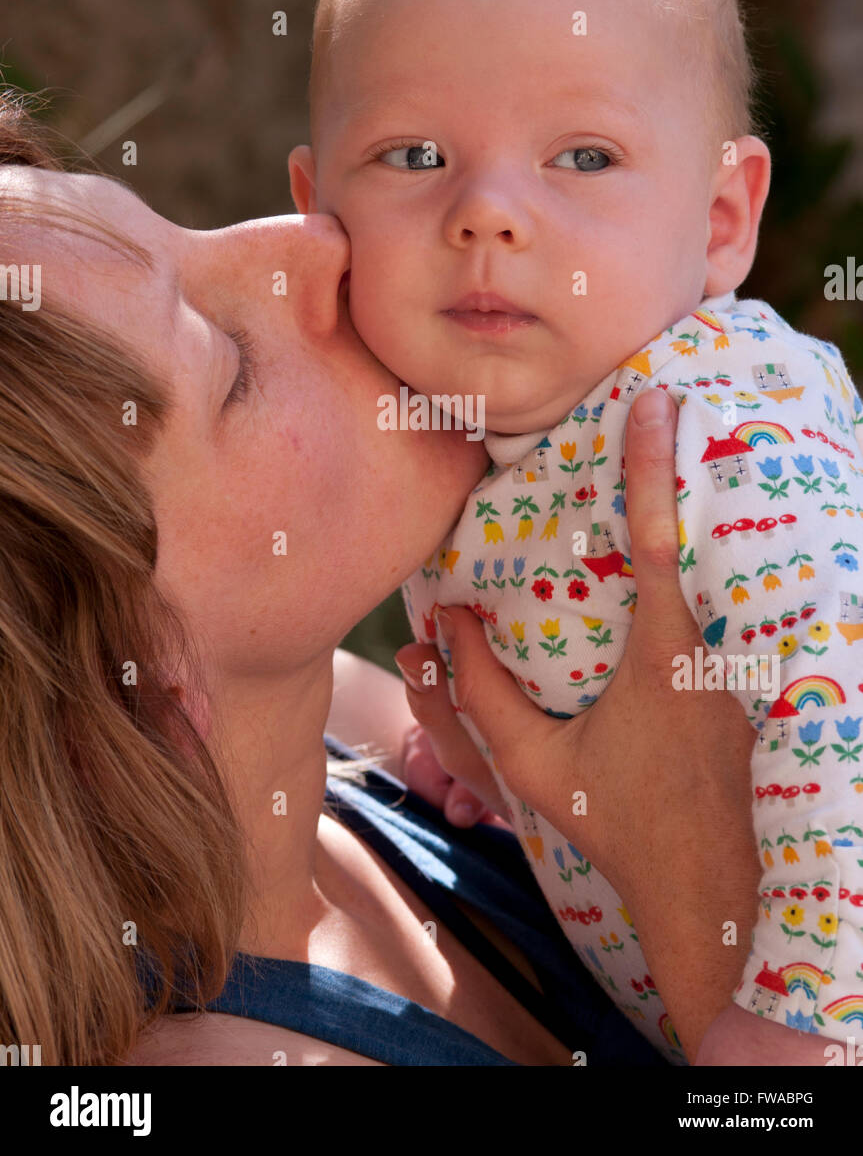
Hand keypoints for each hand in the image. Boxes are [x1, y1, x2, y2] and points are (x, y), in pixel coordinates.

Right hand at [397, 388, 761, 1060]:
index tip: (656, 403)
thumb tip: (445, 621)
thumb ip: (483, 692)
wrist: (708, 887)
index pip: (658, 539)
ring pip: (733, 571)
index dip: (653, 466)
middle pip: (711, 535)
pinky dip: (725, 570)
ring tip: (695, 452)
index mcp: (663, 655)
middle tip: (679, 396)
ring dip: (714, 515)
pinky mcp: (758, 685)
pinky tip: (721, 547)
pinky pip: (738, 610)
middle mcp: (714, 647)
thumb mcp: (536, 764)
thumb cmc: (619, 825)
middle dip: (695, 465)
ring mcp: (745, 666)